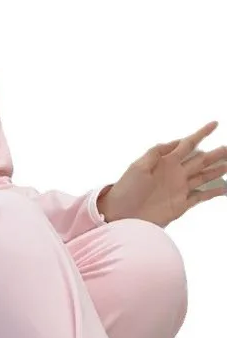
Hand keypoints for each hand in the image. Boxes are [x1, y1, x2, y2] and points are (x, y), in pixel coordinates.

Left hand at [98, 120, 226, 226]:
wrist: (121, 213)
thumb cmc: (126, 189)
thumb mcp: (138, 166)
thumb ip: (156, 153)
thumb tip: (175, 142)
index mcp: (165, 162)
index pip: (187, 144)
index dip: (201, 134)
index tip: (214, 124)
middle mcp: (175, 173)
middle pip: (201, 160)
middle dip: (215, 154)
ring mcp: (180, 188)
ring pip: (204, 176)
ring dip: (217, 170)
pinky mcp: (181, 204)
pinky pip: (201, 197)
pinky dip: (214, 193)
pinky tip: (224, 188)